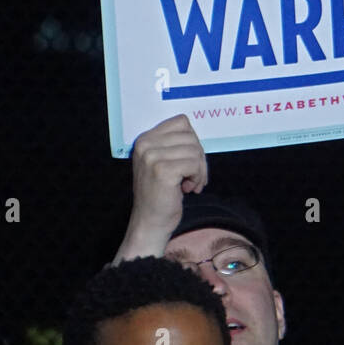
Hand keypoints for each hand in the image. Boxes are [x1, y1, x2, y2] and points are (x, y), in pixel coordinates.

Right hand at [113, 115, 207, 261]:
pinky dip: (198, 178)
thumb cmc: (161, 194)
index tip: (190, 161)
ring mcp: (152, 156)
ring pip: (195, 150)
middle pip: (191, 136)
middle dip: (199, 158)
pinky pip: (194, 164)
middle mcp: (145, 144)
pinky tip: (188, 189)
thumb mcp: (163, 162)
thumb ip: (175, 145)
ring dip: (199, 170)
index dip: (193, 141)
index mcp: (144, 139)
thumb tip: (197, 133)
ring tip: (190, 184)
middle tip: (193, 176)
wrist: (150, 222)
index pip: (182, 122)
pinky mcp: (162, 170)